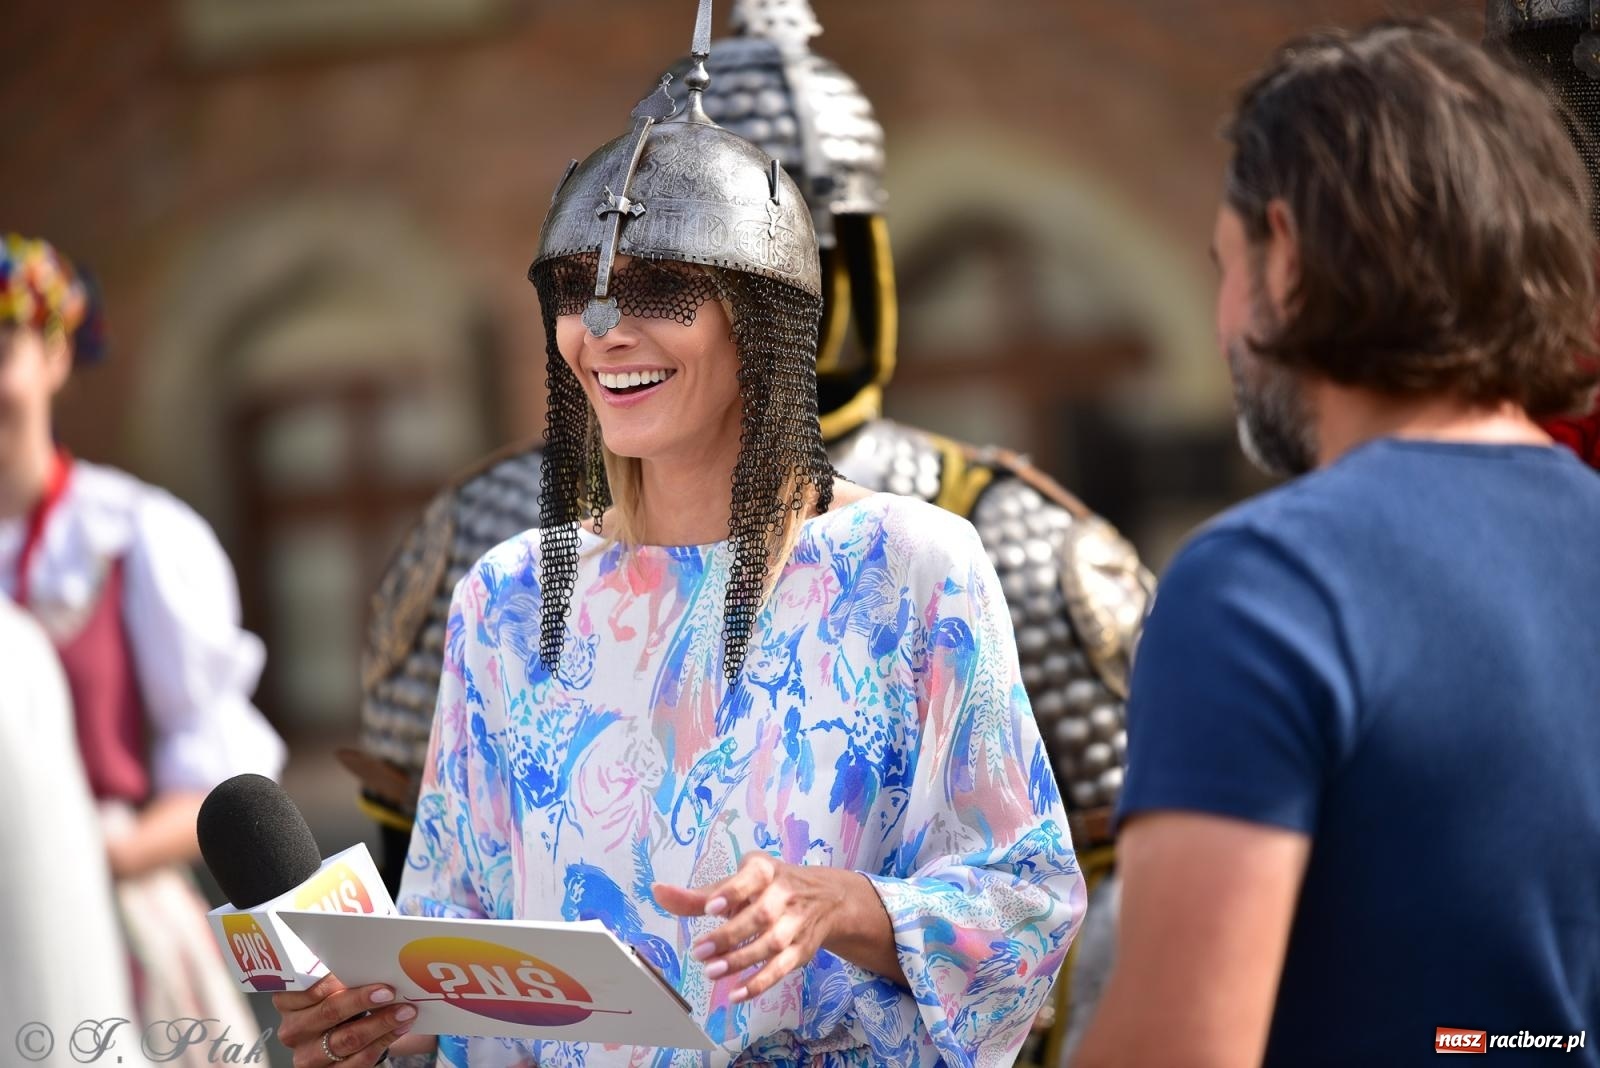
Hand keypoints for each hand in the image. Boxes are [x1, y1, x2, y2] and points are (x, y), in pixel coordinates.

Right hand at [273, 974, 415, 1067]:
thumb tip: (371, 961)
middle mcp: (293, 1031)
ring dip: (381, 1023)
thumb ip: (341, 976)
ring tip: (405, 1011)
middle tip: (389, 991)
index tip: (362, 969)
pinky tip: (400, 1028)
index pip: (308, 989)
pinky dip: (383, 1041)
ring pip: (347, 1039)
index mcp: (287, 1002)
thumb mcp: (330, 987)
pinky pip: (359, 1060)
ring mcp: (308, 1056)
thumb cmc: (336, 1002)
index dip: (335, 981)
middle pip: (329, 1012)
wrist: (343, 1036)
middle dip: (362, 1000)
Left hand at [652, 853, 855, 1003]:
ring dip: (740, 960)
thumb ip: (698, 896)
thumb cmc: (768, 889)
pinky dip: (760, 983)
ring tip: (711, 972)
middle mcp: (785, 895)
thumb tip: (657, 891)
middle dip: (729, 935)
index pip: (751, 878)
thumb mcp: (738, 884)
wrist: (826, 899)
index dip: (732, 893)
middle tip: (699, 952)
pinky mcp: (801, 950)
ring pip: (770, 944)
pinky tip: (736, 993)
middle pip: (760, 916)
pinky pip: (782, 969)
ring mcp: (795, 924)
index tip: (710, 908)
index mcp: (765, 871)